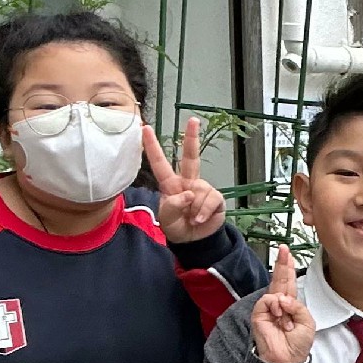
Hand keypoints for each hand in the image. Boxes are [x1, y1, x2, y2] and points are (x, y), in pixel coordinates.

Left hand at [145, 117, 228, 242]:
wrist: (195, 241)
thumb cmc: (177, 226)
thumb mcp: (167, 219)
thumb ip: (172, 206)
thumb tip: (189, 193)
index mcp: (171, 184)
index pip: (160, 163)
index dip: (152, 146)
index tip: (146, 128)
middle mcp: (188, 182)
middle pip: (190, 157)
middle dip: (192, 138)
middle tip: (193, 120)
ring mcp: (202, 188)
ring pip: (199, 192)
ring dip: (194, 210)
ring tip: (191, 219)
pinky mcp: (216, 198)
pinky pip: (210, 201)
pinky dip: (204, 213)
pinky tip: (200, 220)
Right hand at [253, 244, 315, 362]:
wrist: (287, 359)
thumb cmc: (298, 344)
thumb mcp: (307, 322)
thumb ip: (298, 306)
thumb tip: (282, 298)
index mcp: (291, 306)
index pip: (289, 283)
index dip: (288, 268)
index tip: (289, 253)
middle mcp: (279, 305)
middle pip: (280, 280)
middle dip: (282, 264)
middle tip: (283, 249)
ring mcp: (268, 309)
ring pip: (275, 290)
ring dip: (284, 300)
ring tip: (286, 318)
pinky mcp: (259, 314)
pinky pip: (267, 300)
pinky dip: (275, 304)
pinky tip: (278, 313)